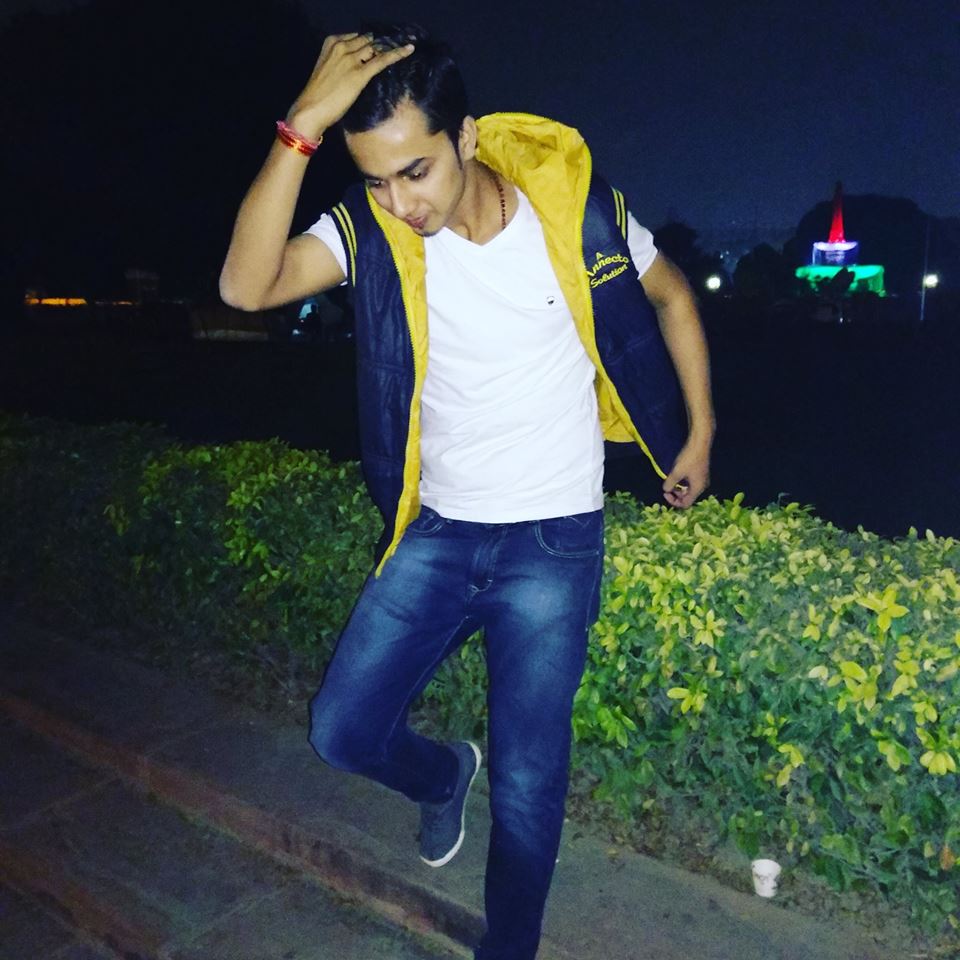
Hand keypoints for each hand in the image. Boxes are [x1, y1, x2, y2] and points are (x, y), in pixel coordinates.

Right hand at [286, 33, 414, 139]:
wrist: (311, 108)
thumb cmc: (318, 95)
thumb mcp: (328, 70)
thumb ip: (341, 63)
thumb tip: (359, 66)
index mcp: (332, 42)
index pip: (357, 37)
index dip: (369, 42)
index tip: (378, 46)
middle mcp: (342, 46)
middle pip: (368, 40)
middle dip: (381, 44)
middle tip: (395, 46)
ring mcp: (351, 59)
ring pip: (376, 48)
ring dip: (388, 49)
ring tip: (404, 48)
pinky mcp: (360, 73)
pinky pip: (382, 60)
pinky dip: (398, 54)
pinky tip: (409, 49)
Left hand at [662, 437, 710, 508]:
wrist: (699, 444)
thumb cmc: (689, 458)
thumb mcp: (676, 472)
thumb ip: (670, 483)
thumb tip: (665, 490)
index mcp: (697, 489)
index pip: (686, 504)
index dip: (674, 502)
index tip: (666, 493)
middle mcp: (702, 487)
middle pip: (688, 498)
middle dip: (676, 496)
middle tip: (667, 489)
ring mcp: (702, 480)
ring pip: (689, 491)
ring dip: (679, 490)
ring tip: (670, 482)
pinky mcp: (701, 474)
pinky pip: (691, 484)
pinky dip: (683, 484)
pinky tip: (676, 476)